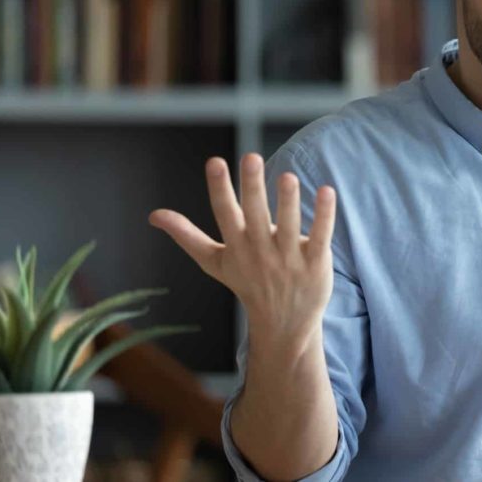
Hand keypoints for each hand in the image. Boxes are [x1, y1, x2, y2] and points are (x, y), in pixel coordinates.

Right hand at [148, 153, 336, 338]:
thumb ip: (187, 236)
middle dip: (252, 187)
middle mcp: (260, 251)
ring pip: (288, 225)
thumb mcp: (214, 262)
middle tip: (251, 157)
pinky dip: (323, 216)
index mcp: (236, 245)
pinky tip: (327, 191)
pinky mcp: (315, 263)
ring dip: (287, 201)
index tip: (215, 161)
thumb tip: (154, 215)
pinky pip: (319, 237)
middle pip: (255, 215)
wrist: (283, 325)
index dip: (219, 188)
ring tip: (287, 176)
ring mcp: (288, 258)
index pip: (225, 213)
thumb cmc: (247, 283)